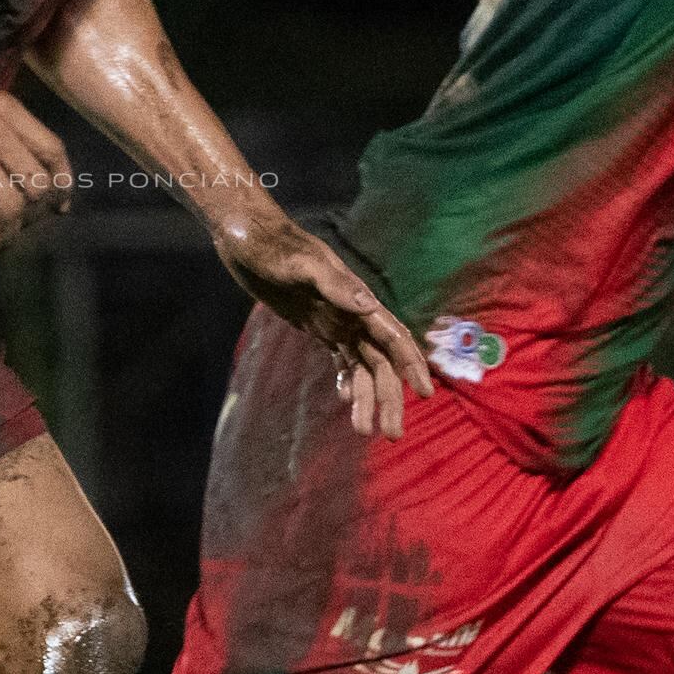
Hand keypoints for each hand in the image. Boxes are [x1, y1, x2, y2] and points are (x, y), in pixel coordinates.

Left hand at [214, 213, 432, 436]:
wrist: (248, 239)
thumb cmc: (274, 247)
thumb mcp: (302, 265)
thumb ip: (334, 285)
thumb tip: (368, 305)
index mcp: (357, 301)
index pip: (393, 338)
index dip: (411, 365)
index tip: (424, 393)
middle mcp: (353, 314)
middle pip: (380, 362)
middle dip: (389, 397)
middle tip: (390, 434)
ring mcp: (336, 321)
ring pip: (362, 366)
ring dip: (367, 397)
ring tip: (364, 430)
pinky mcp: (317, 325)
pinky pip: (340, 358)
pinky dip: (346, 379)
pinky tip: (347, 401)